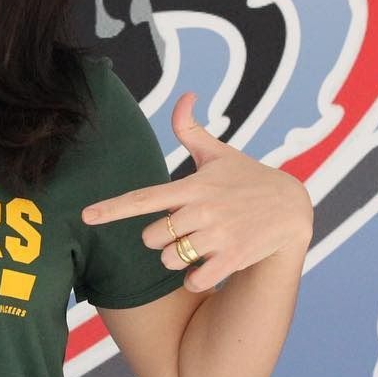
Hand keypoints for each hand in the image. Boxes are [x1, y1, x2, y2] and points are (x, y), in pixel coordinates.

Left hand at [81, 92, 312, 291]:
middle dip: (160, 238)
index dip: (112, 208)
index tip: (85, 216)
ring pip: (170, 259)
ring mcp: (218, 236)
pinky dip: (195, 278)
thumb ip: (191, 130)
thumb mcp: (219, 154)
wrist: (291, 207)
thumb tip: (185, 96)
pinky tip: (208, 265)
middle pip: (152, 238)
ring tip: (201, 243)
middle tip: (184, 228)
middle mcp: (202, 210)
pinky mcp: (233, 258)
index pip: (144, 198)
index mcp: (192, 186)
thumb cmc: (247, 178)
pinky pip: (193, 280)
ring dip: (178, 258)